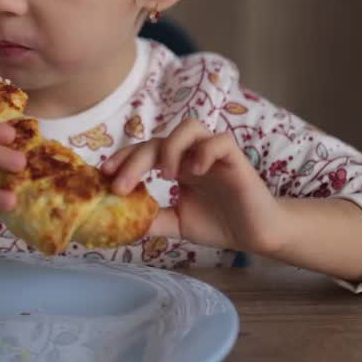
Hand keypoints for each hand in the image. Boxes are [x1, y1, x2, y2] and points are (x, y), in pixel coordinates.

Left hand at [101, 119, 287, 254]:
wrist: (256, 235)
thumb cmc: (219, 223)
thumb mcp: (176, 223)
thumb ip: (152, 218)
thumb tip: (120, 222)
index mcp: (177, 165)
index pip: (145, 151)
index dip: (124, 158)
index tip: (105, 174)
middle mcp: (192, 154)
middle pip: (158, 140)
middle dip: (135, 160)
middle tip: (122, 185)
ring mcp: (214, 154)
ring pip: (189, 127)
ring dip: (170, 147)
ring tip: (165, 175)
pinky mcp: (236, 159)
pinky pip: (219, 141)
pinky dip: (204, 152)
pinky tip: (194, 173)